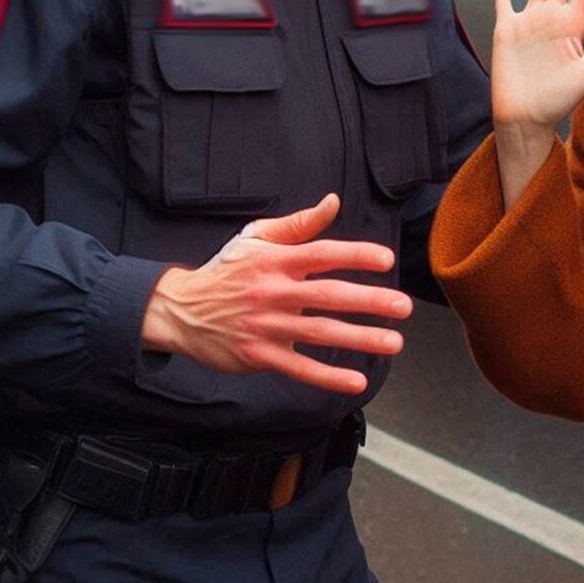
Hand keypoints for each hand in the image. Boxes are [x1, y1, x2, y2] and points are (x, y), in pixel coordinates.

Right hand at [141, 194, 412, 394]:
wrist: (180, 310)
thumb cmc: (227, 271)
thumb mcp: (255, 239)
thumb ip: (298, 225)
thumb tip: (333, 202)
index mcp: (275, 260)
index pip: (321, 254)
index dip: (355, 255)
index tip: (386, 260)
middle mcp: (272, 292)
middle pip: (327, 295)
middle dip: (369, 301)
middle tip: (404, 306)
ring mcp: (265, 325)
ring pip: (319, 332)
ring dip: (359, 338)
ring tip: (394, 342)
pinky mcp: (259, 355)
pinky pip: (299, 367)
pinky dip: (328, 376)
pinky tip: (356, 380)